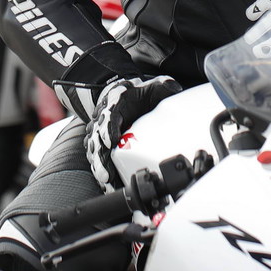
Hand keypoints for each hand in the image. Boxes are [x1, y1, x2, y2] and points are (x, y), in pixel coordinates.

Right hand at [86, 75, 183, 189]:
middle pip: (97, 138)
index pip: (109, 114)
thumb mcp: (154, 85)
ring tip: (106, 183)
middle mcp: (103, 118)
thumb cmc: (139, 92)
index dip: (108, 127)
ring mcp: (100, 132)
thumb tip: (175, 89)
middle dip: (101, 158)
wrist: (127, 95)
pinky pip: (98, 158)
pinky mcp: (102, 144)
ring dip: (100, 168)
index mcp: (115, 101)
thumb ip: (164, 86)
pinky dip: (101, 171)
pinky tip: (107, 185)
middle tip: (107, 174)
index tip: (111, 140)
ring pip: (95, 151)